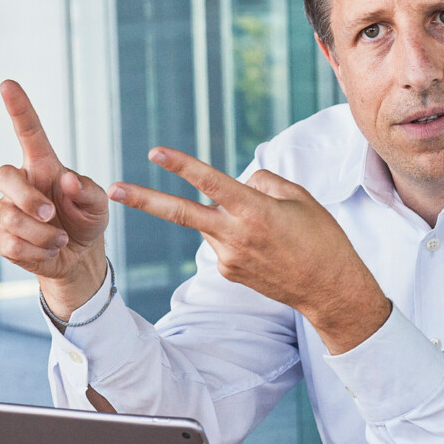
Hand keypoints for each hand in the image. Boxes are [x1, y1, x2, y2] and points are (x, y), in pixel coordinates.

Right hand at [0, 80, 109, 314]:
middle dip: (27, 198)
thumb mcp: (98, 205)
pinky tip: (48, 252)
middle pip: (4, 176)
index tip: (7, 84)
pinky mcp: (2, 237)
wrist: (77, 256)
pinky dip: (35, 253)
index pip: (28, 132)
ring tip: (60, 240)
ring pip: (10, 217)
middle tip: (51, 215)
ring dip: (42, 235)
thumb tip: (67, 180)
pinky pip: (10, 244)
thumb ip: (87, 191)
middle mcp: (21, 183)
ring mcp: (7, 209)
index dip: (18, 108)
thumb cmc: (86, 220)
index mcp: (43, 165)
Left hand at [108, 146, 389, 353]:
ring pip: (212, 221)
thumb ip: (262, 182)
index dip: (182, 166)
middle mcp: (235, 235)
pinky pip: (223, 239)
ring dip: (227, 216)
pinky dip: (236, 234)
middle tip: (112, 189)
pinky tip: (265, 248)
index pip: (210, 183)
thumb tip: (234, 184)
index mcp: (255, 212)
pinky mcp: (229, 272)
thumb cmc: (322, 238)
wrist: (330, 291)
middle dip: (144, 200)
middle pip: (180, 213)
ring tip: (271, 233)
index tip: (155, 153)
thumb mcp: (300, 198)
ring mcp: (229, 258)